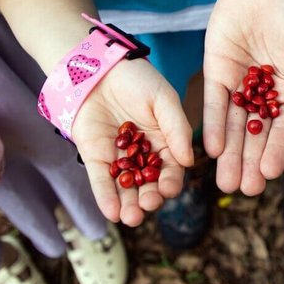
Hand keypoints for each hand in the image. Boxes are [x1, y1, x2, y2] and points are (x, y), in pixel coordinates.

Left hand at [71, 59, 192, 226]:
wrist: (100, 66)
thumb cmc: (137, 78)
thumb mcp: (164, 99)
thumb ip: (177, 128)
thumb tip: (189, 161)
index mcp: (164, 141)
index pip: (171, 168)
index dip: (170, 181)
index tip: (168, 189)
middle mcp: (143, 154)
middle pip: (148, 183)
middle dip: (150, 198)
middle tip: (148, 205)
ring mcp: (118, 157)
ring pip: (125, 187)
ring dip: (129, 205)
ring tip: (132, 217)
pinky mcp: (94, 156)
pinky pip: (101, 180)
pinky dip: (106, 197)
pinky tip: (112, 212)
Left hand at [203, 0, 283, 195]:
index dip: (278, 151)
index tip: (272, 175)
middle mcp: (266, 96)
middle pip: (258, 135)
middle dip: (251, 162)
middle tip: (246, 189)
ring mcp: (241, 86)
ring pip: (236, 126)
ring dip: (232, 154)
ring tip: (227, 181)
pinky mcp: (218, 73)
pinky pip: (215, 104)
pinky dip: (214, 126)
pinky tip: (213, 149)